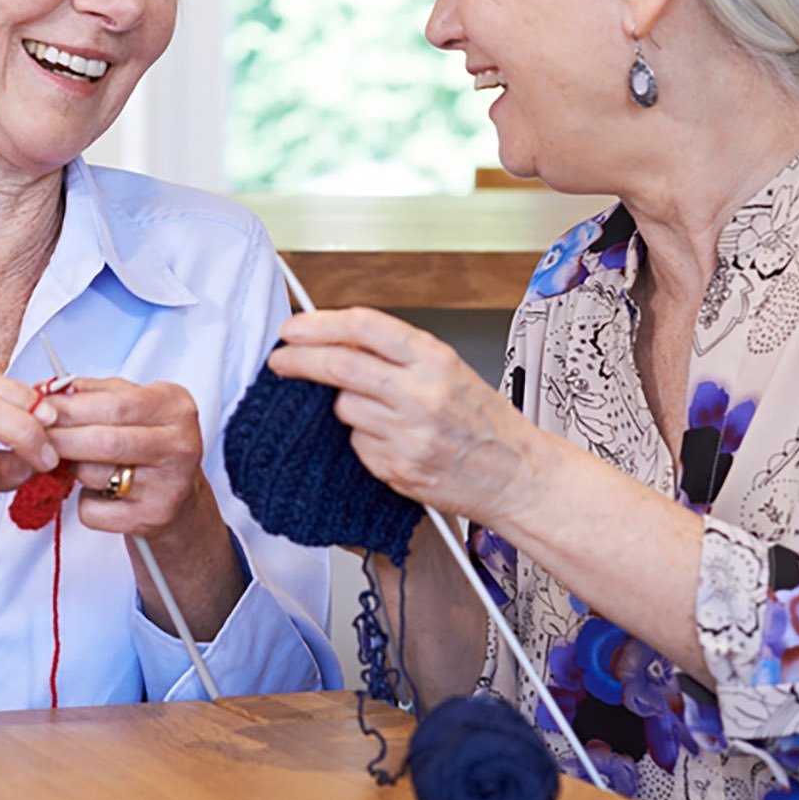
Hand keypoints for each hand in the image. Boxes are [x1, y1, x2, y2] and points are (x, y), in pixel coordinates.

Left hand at [47, 377, 211, 538]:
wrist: (179, 490)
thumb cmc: (149, 439)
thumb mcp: (131, 402)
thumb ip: (92, 392)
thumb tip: (46, 390)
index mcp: (175, 408)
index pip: (115, 405)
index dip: (71, 408)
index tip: (43, 409)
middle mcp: (180, 446)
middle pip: (105, 441)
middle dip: (61, 438)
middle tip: (38, 436)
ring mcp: (168, 486)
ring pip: (93, 475)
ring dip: (74, 468)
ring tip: (82, 462)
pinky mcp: (151, 518)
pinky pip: (93, 509)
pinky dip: (84, 500)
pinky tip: (100, 492)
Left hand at [267, 307, 540, 523]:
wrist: (518, 475)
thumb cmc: (486, 423)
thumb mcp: (450, 369)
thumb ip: (397, 353)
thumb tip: (337, 339)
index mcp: (435, 359)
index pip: (364, 326)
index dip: (319, 324)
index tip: (295, 328)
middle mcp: (421, 393)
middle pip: (340, 365)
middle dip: (299, 360)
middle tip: (280, 360)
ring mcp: (408, 434)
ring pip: (344, 408)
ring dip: (345, 406)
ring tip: (379, 412)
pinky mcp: (398, 468)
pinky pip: (357, 445)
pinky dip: (363, 440)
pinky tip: (393, 441)